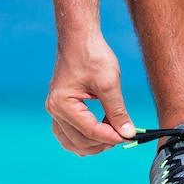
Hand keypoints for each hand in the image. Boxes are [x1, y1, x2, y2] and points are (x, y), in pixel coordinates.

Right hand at [45, 31, 135, 155]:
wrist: (80, 39)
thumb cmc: (92, 56)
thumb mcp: (109, 84)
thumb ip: (117, 111)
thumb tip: (128, 132)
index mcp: (63, 103)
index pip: (90, 130)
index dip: (111, 137)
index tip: (129, 137)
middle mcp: (54, 109)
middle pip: (80, 140)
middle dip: (103, 143)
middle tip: (124, 136)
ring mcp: (55, 109)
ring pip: (71, 141)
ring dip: (92, 144)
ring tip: (114, 137)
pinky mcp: (61, 108)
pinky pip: (68, 133)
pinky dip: (82, 139)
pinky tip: (99, 139)